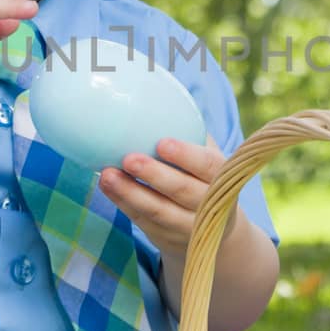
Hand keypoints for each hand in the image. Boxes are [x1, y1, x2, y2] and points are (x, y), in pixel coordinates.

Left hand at [99, 134, 237, 257]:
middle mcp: (208, 205)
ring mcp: (187, 227)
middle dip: (155, 176)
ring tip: (106, 174)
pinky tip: (107, 185)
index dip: (187, 156)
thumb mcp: (207, 156)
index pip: (209, 166)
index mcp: (222, 178)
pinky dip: (123, 202)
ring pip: (158, 211)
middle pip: (183, 192)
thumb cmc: (203, 177)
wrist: (215, 230)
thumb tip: (160, 93)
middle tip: (129, 158)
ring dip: (130, 193)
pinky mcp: (165, 237)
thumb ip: (191, 133)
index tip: (162, 143)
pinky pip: (142, 220)